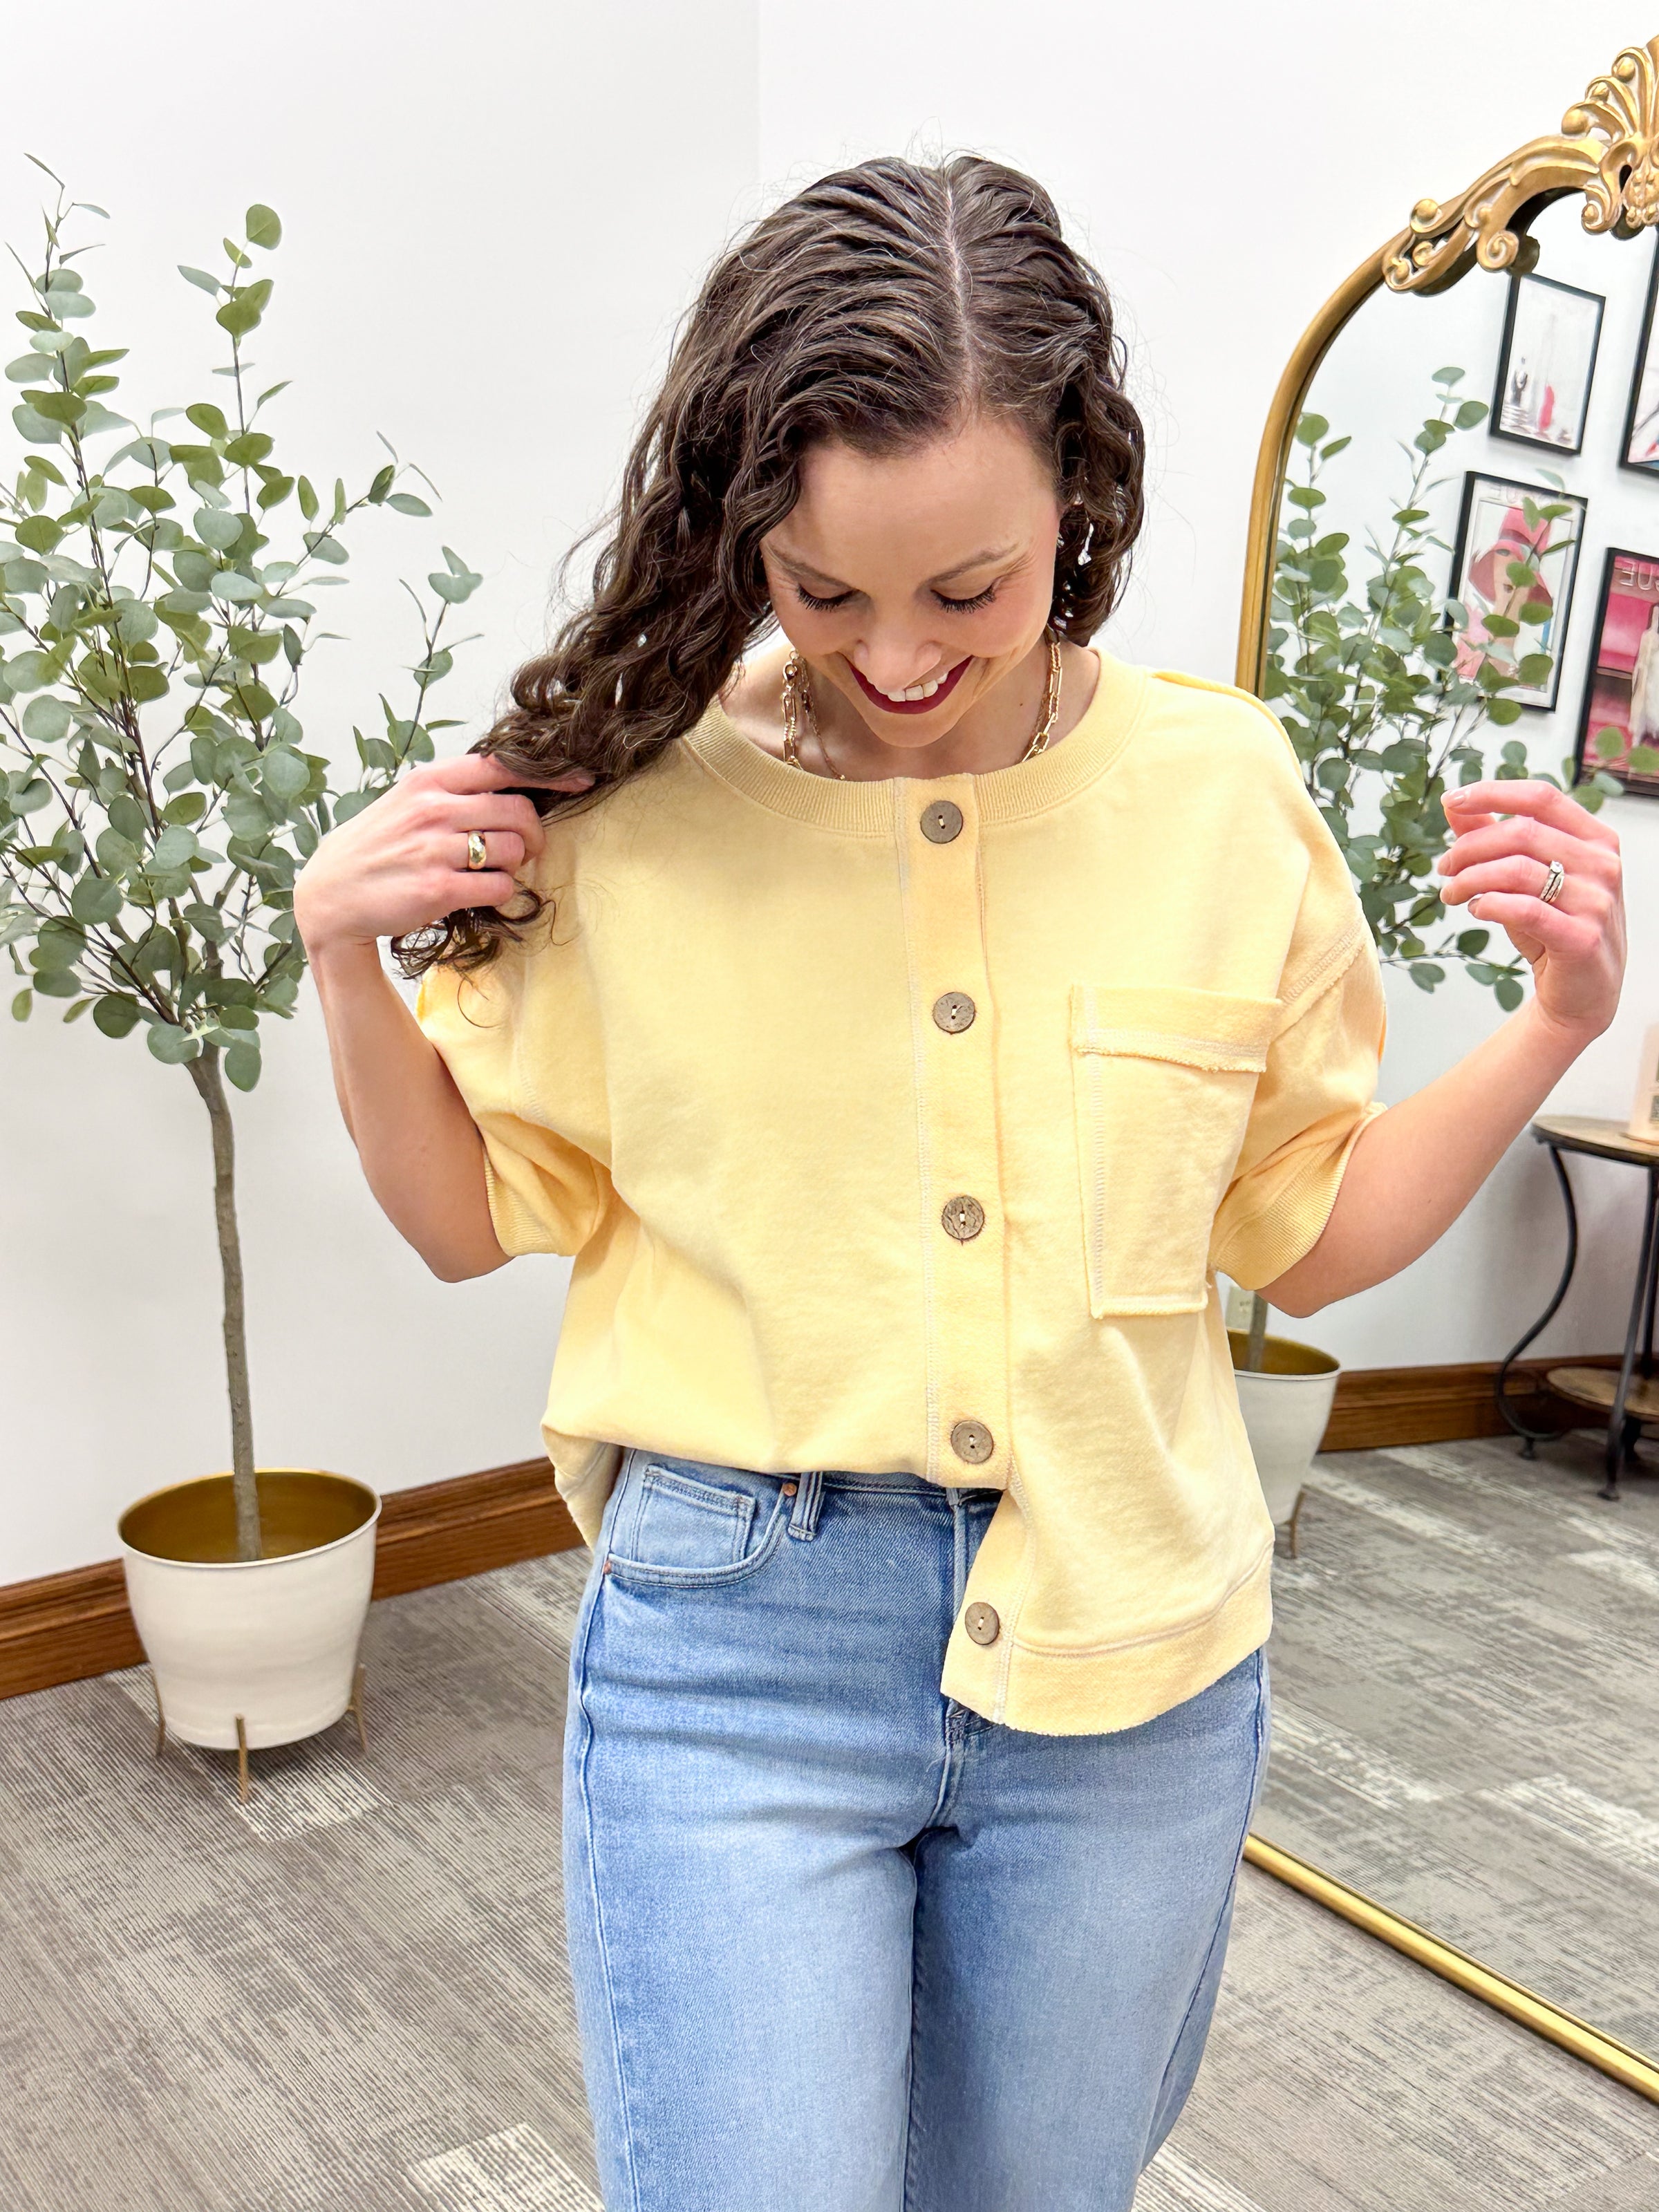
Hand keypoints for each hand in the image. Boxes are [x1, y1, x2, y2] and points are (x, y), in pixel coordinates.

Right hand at [294, 753, 592, 956]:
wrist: (330, 895)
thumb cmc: (376, 847)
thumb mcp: (407, 801)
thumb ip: (454, 791)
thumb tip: (513, 786)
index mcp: (430, 781)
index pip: (503, 765)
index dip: (549, 773)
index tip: (581, 780)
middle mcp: (433, 809)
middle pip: (519, 811)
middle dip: (534, 833)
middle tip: (527, 849)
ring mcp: (435, 849)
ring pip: (514, 850)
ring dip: (515, 866)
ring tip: (490, 872)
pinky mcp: (438, 888)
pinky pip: (500, 886)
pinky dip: (501, 892)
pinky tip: (479, 893)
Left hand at [1437, 780, 1624, 1039]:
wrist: (1582, 994)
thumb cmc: (1553, 929)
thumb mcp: (1525, 878)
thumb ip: (1493, 838)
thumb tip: (1454, 804)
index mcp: (1596, 839)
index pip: (1541, 798)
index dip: (1493, 792)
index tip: (1453, 799)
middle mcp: (1603, 865)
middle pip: (1521, 833)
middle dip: (1470, 847)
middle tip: (1444, 867)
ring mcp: (1597, 902)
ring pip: (1517, 870)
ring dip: (1470, 879)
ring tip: (1452, 893)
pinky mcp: (1582, 938)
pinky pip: (1524, 909)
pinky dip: (1489, 905)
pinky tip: (1476, 909)